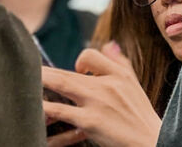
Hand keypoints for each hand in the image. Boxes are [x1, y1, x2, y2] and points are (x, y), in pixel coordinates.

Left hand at [41, 42, 161, 146]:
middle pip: (71, 70)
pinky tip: (38, 107)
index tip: (77, 70)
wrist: (150, 139)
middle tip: (34, 71)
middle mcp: (108, 84)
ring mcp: (97, 102)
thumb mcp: (135, 85)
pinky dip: (46, 108)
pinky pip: (60, 111)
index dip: (80, 60)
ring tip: (30, 80)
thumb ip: (121, 63)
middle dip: (48, 70)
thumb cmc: (140, 115)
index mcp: (120, 74)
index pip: (92, 55)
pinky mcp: (89, 121)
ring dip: (42, 80)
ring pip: (62, 83)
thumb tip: (109, 45)